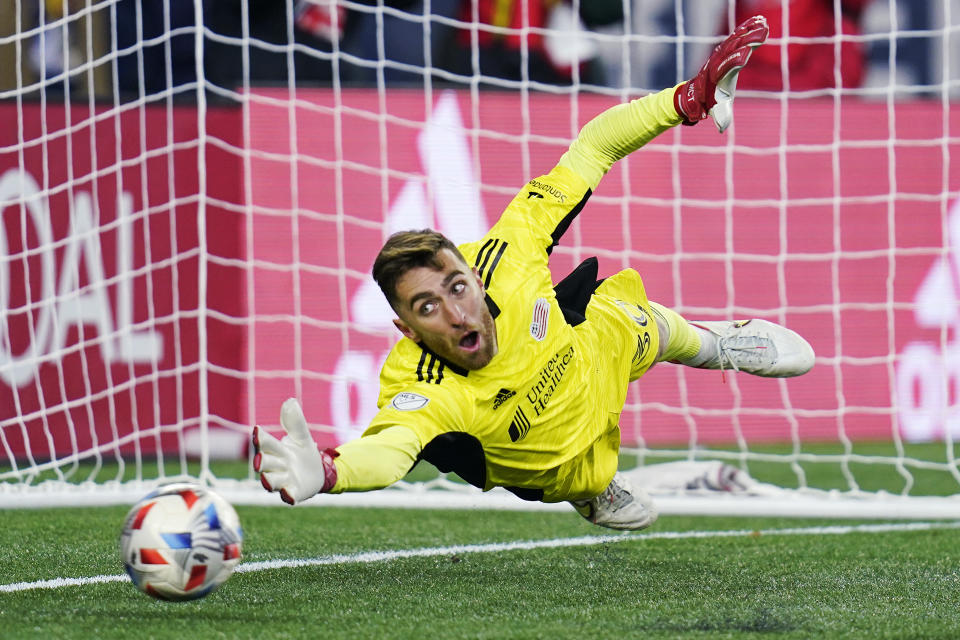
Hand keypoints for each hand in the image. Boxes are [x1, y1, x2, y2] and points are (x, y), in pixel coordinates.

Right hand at [252, 398, 338, 504]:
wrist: (319, 471)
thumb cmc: (304, 453)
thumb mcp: (302, 436)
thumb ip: (295, 422)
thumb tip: (290, 401)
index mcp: (277, 450)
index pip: (266, 443)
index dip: (260, 438)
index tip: (257, 430)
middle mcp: (276, 466)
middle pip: (266, 463)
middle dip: (262, 461)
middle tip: (259, 459)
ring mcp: (284, 480)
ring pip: (272, 481)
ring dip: (268, 480)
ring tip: (265, 479)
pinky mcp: (294, 492)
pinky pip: (288, 495)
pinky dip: (287, 495)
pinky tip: (287, 493)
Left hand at [674, 15, 768, 132]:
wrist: (695, 94)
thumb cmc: (709, 103)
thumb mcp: (717, 110)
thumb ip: (722, 117)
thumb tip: (722, 128)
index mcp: (720, 76)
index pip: (730, 65)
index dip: (737, 59)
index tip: (746, 53)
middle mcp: (720, 62)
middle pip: (735, 48)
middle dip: (747, 39)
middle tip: (761, 29)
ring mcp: (721, 55)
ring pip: (736, 40)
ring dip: (748, 30)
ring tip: (760, 21)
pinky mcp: (725, 50)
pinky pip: (736, 37)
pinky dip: (745, 29)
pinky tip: (756, 20)